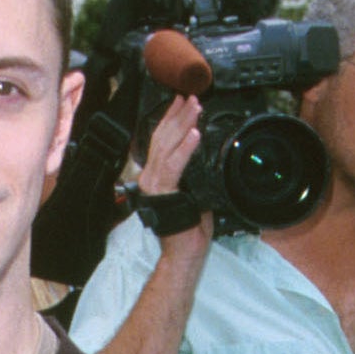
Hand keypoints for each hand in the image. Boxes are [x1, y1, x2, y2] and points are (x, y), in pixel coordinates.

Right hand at [135, 95, 212, 258]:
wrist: (183, 256)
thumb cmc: (188, 234)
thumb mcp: (193, 198)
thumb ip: (193, 180)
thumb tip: (204, 165)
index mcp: (155, 178)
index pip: (161, 142)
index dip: (171, 120)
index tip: (182, 102)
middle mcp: (149, 179)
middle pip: (163, 138)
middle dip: (179, 115)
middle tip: (192, 97)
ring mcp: (153, 185)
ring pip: (167, 146)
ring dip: (184, 124)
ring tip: (196, 108)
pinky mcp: (162, 193)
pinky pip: (174, 165)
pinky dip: (185, 148)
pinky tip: (194, 134)